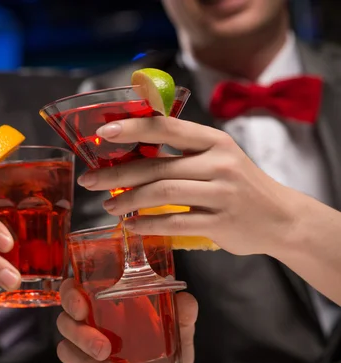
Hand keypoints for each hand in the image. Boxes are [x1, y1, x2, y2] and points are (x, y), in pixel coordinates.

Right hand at [56, 279, 197, 362]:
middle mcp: (89, 329)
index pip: (74, 293)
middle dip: (80, 334)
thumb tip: (185, 300)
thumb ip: (182, 318)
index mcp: (105, 309)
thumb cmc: (163, 358)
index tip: (82, 305)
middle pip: (65, 322)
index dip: (69, 295)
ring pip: (66, 351)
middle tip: (103, 348)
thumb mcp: (178, 337)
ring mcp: (84, 356)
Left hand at [77, 117, 297, 255]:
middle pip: (157, 166)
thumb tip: (128, 152)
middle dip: (117, 173)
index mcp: (214, 141)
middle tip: (90, 180)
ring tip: (108, 206)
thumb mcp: (218, 158)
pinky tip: (131, 226)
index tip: (103, 134)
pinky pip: (175, 222)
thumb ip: (181, 153)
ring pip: (162, 193)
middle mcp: (219, 163)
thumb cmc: (239, 185)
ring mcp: (221, 193)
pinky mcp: (221, 222)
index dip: (133, 128)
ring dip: (128, 200)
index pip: (167, 128)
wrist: (281, 218)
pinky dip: (148, 224)